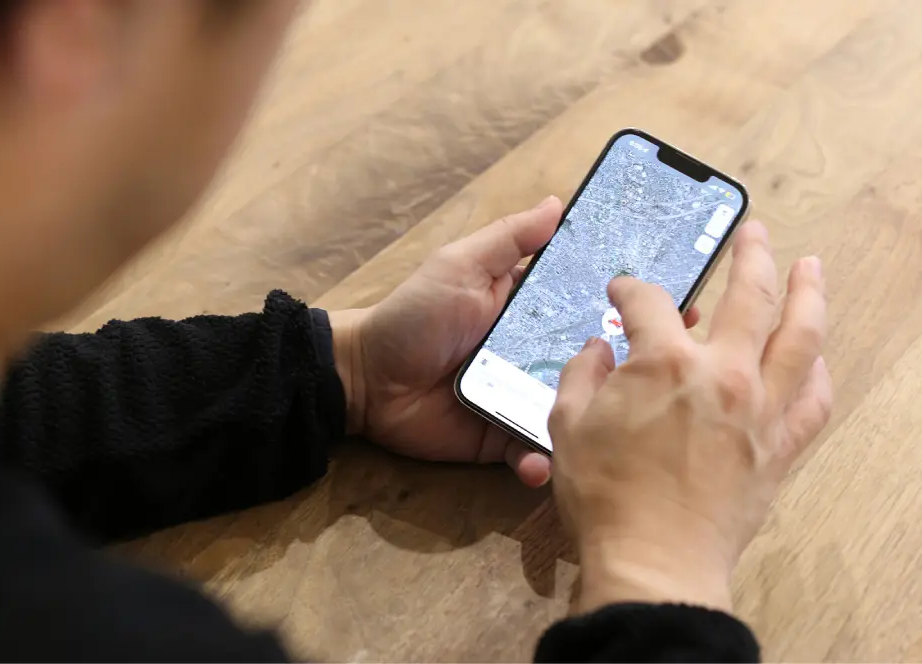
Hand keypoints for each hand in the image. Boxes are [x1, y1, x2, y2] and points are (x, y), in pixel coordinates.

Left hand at [331, 197, 699, 487]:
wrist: (367, 380)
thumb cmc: (414, 315)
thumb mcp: (460, 267)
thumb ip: (509, 240)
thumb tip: (558, 202)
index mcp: (533, 311)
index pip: (593, 304)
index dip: (635, 305)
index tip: (682, 303)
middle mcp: (538, 355)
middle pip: (597, 362)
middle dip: (636, 367)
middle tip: (679, 371)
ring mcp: (522, 399)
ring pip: (575, 413)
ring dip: (599, 423)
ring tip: (624, 432)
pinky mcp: (501, 439)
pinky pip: (531, 452)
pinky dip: (539, 462)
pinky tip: (541, 463)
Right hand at [548, 221, 831, 612]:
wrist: (655, 561)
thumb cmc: (605, 495)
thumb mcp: (566, 425)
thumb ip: (582, 374)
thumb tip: (600, 349)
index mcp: (664, 362)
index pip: (647, 302)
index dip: (628, 288)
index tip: (620, 290)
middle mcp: (723, 373)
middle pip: (748, 296)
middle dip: (750, 255)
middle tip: (754, 231)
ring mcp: (761, 408)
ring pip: (800, 337)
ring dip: (808, 294)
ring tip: (812, 267)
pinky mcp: (781, 446)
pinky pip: (814, 400)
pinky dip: (817, 372)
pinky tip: (816, 358)